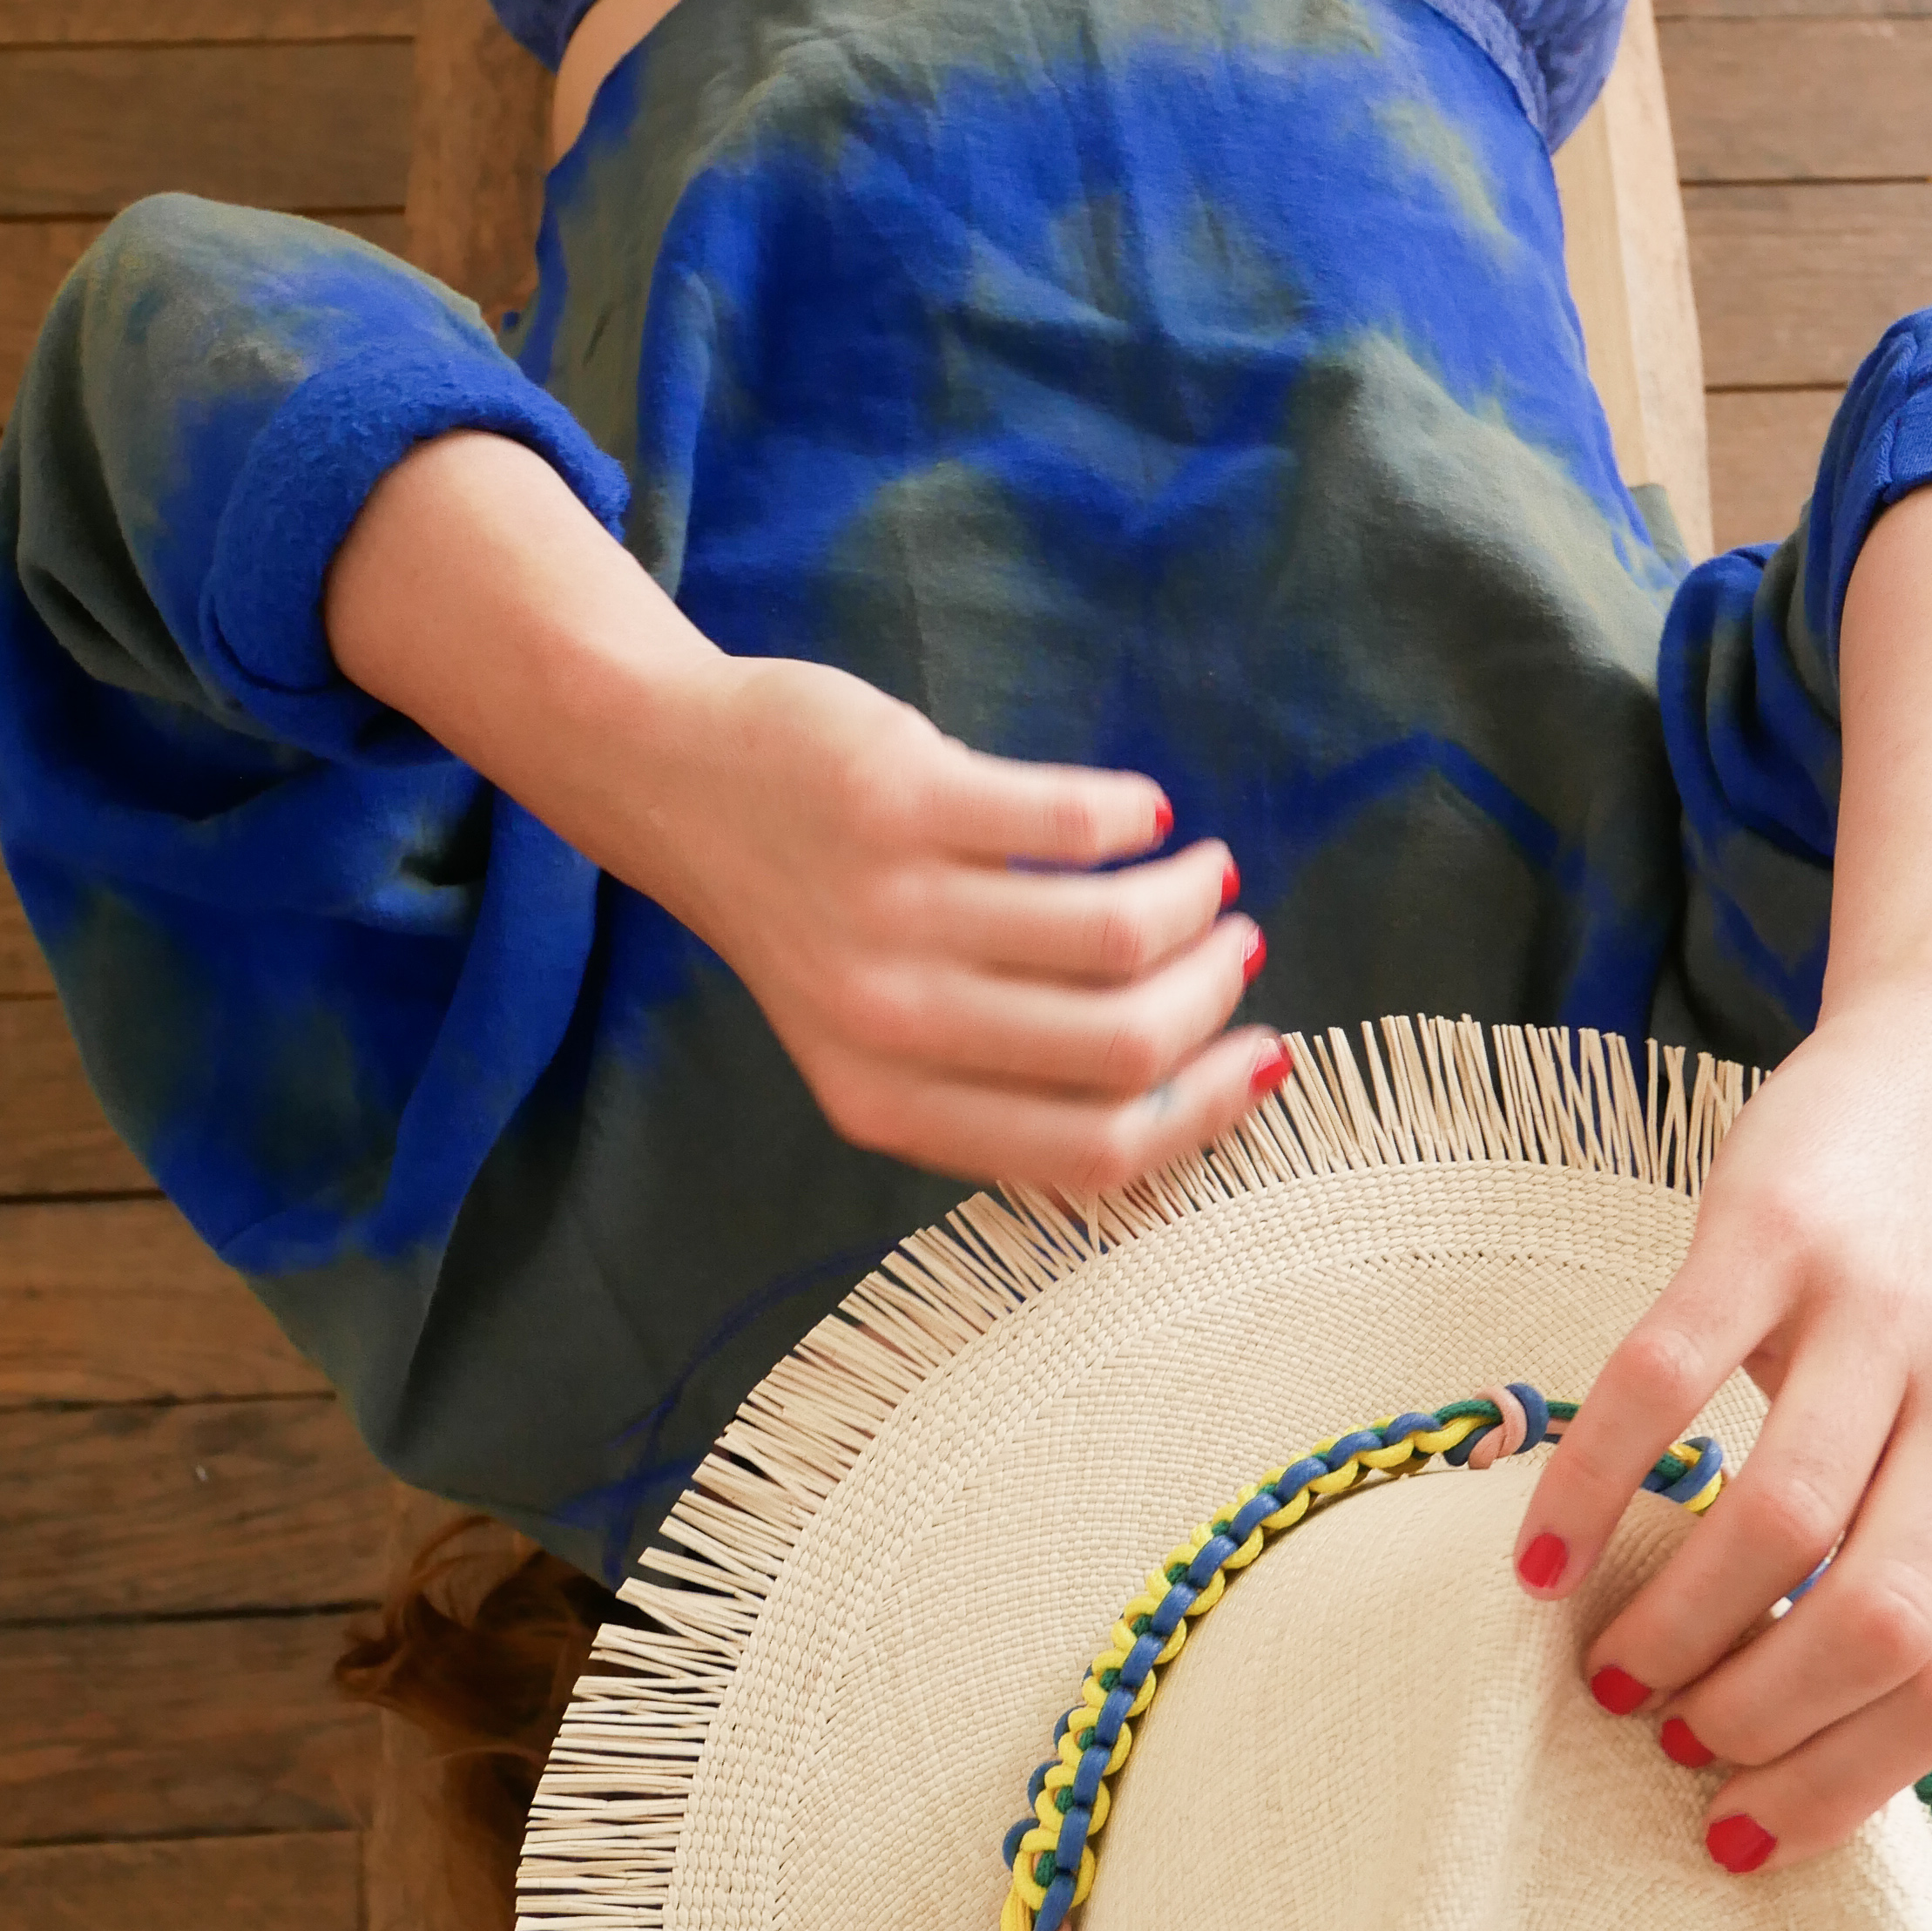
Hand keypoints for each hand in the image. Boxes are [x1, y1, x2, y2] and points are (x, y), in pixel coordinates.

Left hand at [325, 427, 1282, 1193]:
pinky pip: (1073, 821)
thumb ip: (999, 1077)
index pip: (1094, 1149)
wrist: (675, 781)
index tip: (1256, 1053)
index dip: (1202, 1108)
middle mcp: (891, 1023)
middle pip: (1122, 1044)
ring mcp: (893, 911)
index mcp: (889, 1106)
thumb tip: (1191, 1077)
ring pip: (1114, 932)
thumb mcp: (877, 1037)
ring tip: (1200, 871)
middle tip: (1233, 942)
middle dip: (1211, 992)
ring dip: (1190, 897)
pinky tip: (1138, 814)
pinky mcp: (903, 798)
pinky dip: (1133, 817)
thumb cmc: (806, 914)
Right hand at [1506, 468, 1931, 1867]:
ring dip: (1670, 1624)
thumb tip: (1829, 1748)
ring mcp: (1881, 1308)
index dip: (1841, 1781)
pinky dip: (1585, 1488)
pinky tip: (1536, 1553)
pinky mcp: (1771, 1231)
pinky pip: (1659, 1388)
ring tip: (1607, 1666)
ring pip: (1772, 1523)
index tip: (1742, 1833)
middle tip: (1665, 1740)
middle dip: (1749, 1720)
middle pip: (1872, 1624)